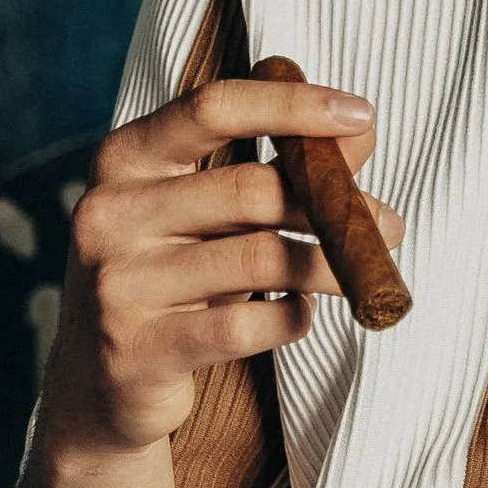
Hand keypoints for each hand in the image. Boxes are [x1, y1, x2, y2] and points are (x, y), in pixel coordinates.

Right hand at [43, 80, 406, 458]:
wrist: (99, 382)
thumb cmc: (170, 280)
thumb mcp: (210, 215)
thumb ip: (275, 169)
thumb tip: (358, 132)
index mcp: (124, 160)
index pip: (212, 108)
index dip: (292, 105)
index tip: (360, 115)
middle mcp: (110, 213)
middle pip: (249, 190)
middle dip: (334, 205)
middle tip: (388, 226)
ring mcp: (118, 283)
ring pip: (258, 259)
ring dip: (329, 266)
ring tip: (362, 275)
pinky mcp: (137, 349)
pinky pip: (244, 327)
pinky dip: (291, 320)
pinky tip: (299, 316)